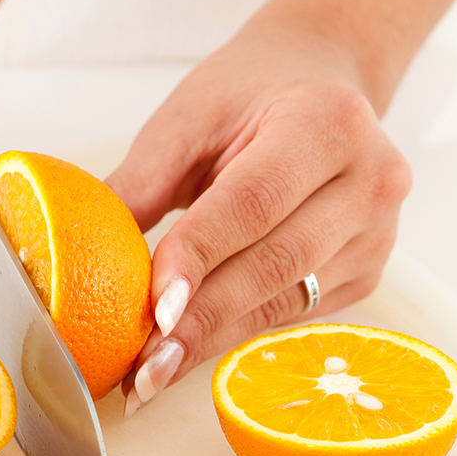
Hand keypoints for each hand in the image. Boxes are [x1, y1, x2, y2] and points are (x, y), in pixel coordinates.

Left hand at [107, 11, 411, 415]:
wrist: (320, 80)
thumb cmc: (249, 94)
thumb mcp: (188, 118)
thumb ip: (140, 182)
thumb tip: (79, 254)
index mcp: (328, 122)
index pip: (256, 203)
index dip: (202, 258)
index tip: (154, 309)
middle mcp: (371, 180)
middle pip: (276, 264)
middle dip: (202, 320)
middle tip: (143, 368)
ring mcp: (377, 232)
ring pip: (285, 300)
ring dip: (213, 340)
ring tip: (151, 375)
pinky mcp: (367, 270)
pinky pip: (292, 312)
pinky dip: (235, 333)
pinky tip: (188, 352)